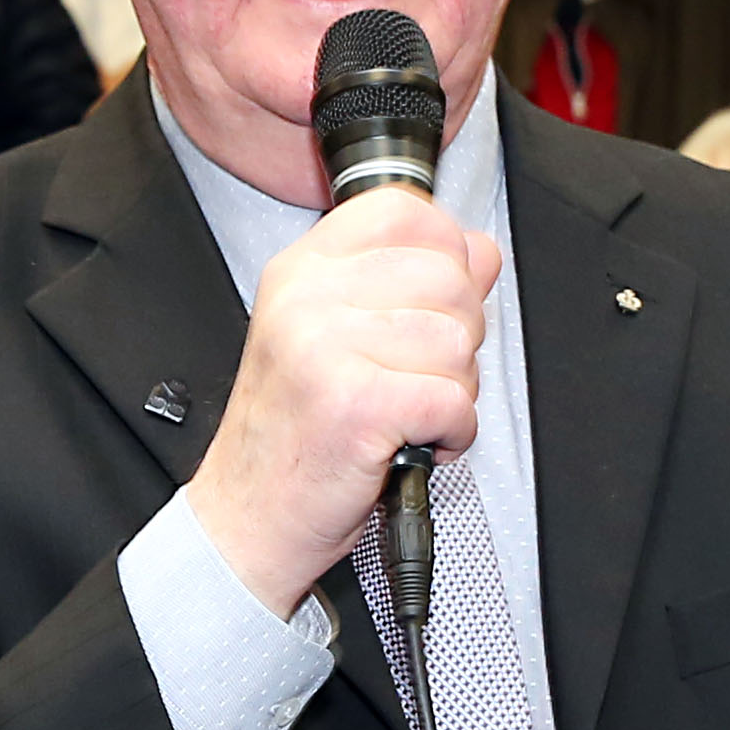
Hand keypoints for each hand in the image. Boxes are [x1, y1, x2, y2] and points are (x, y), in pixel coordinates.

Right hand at [185, 184, 494, 616]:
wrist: (248, 518)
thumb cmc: (293, 436)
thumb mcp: (335, 336)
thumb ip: (407, 284)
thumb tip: (481, 252)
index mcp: (301, 269)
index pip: (404, 211)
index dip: (445, 254)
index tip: (430, 303)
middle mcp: (307, 298)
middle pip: (449, 277)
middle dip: (457, 337)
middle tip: (415, 376)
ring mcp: (327, 347)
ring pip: (459, 342)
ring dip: (454, 391)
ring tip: (407, 413)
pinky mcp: (357, 405)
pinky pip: (455, 400)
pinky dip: (454, 433)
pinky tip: (416, 441)